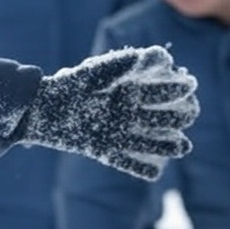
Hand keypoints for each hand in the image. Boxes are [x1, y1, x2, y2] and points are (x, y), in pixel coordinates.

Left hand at [13, 45, 196, 179]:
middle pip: (159, 117)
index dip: (174, 87)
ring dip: (165, 144)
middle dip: (176, 115)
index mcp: (126, 93)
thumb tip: (141, 56)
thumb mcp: (91, 74)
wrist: (39, 110)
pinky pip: (126, 162)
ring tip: (182, 146)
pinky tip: (154, 172)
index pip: (157, 90)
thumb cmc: (66, 87)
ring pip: (147, 141)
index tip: (189, 84)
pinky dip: (140, 168)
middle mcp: (126, 114)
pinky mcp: (103, 149)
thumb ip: (116, 66)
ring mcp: (117, 133)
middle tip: (190, 114)